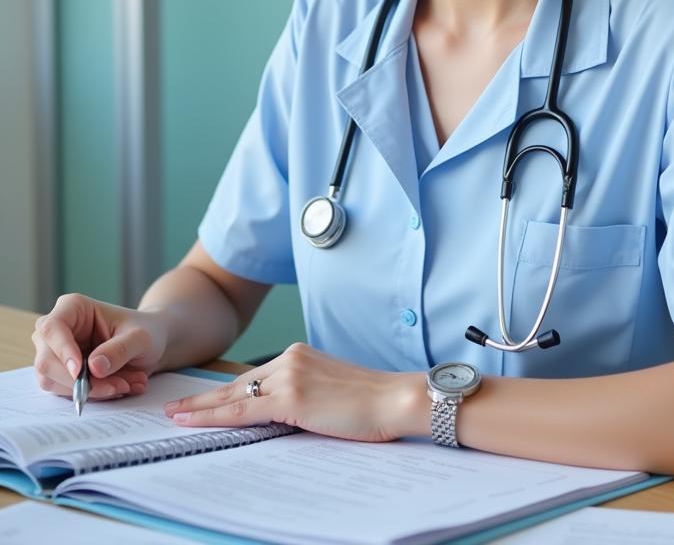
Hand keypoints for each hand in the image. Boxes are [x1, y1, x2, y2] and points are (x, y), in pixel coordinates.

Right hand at [32, 293, 168, 400]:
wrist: (151, 346)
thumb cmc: (145, 331)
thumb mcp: (141, 337)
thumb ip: (120, 349)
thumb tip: (94, 368)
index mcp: (72, 307)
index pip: (52, 328)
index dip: (62, 350)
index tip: (80, 372)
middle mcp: (57, 330)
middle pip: (47, 362)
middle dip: (83, 381)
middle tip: (121, 385)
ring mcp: (55, 354)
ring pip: (54, 382)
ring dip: (92, 390)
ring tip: (127, 383)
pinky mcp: (60, 375)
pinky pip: (65, 393)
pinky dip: (93, 395)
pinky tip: (120, 386)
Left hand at [163, 342, 424, 441]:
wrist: (394, 399)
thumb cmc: (371, 402)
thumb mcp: (329, 391)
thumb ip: (302, 395)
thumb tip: (277, 414)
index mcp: (300, 355)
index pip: (253, 377)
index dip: (224, 390)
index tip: (202, 399)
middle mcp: (291, 359)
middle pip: (237, 383)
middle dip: (204, 398)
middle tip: (175, 408)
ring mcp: (289, 376)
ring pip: (234, 395)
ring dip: (201, 409)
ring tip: (175, 417)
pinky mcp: (290, 397)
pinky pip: (243, 409)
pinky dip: (213, 416)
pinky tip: (192, 421)